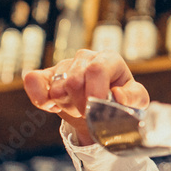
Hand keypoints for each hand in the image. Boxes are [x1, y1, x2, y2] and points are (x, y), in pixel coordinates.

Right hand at [23, 50, 149, 145]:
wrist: (102, 110)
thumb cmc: (122, 102)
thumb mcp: (137, 101)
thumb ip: (133, 97)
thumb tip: (118, 95)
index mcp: (110, 59)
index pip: (96, 70)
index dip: (94, 93)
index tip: (96, 110)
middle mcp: (86, 57)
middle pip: (74, 80)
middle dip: (81, 105)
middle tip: (89, 113)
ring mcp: (66, 64)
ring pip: (57, 87)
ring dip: (67, 106)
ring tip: (78, 108)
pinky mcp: (48, 75)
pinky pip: (33, 80)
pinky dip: (39, 97)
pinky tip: (51, 105)